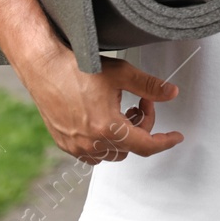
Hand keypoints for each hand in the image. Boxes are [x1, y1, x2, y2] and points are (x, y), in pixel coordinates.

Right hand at [16, 43, 184, 164]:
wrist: (44, 67)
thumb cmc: (77, 68)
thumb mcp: (122, 73)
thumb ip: (150, 86)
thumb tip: (171, 93)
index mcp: (107, 127)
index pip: (146, 145)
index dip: (165, 141)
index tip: (175, 137)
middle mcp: (90, 142)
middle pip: (130, 147)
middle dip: (142, 126)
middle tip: (141, 103)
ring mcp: (76, 146)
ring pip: (112, 152)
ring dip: (124, 136)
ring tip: (123, 110)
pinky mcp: (64, 143)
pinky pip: (93, 153)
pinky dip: (105, 142)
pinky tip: (104, 120)